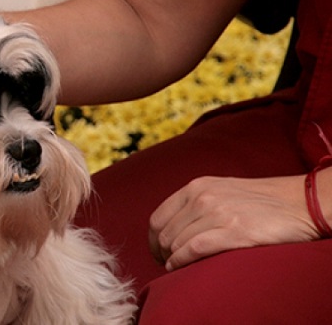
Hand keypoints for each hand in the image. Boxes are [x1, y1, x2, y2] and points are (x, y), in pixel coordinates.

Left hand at [148, 174, 316, 270]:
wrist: (301, 202)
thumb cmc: (262, 201)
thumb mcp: (222, 190)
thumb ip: (197, 203)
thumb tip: (174, 226)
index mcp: (197, 186)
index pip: (158, 218)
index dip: (153, 240)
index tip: (158, 252)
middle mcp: (203, 197)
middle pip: (165, 233)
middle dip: (161, 253)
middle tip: (167, 264)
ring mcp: (218, 214)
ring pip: (177, 243)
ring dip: (172, 260)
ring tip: (177, 267)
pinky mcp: (235, 232)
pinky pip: (194, 250)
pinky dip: (181, 262)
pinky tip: (180, 268)